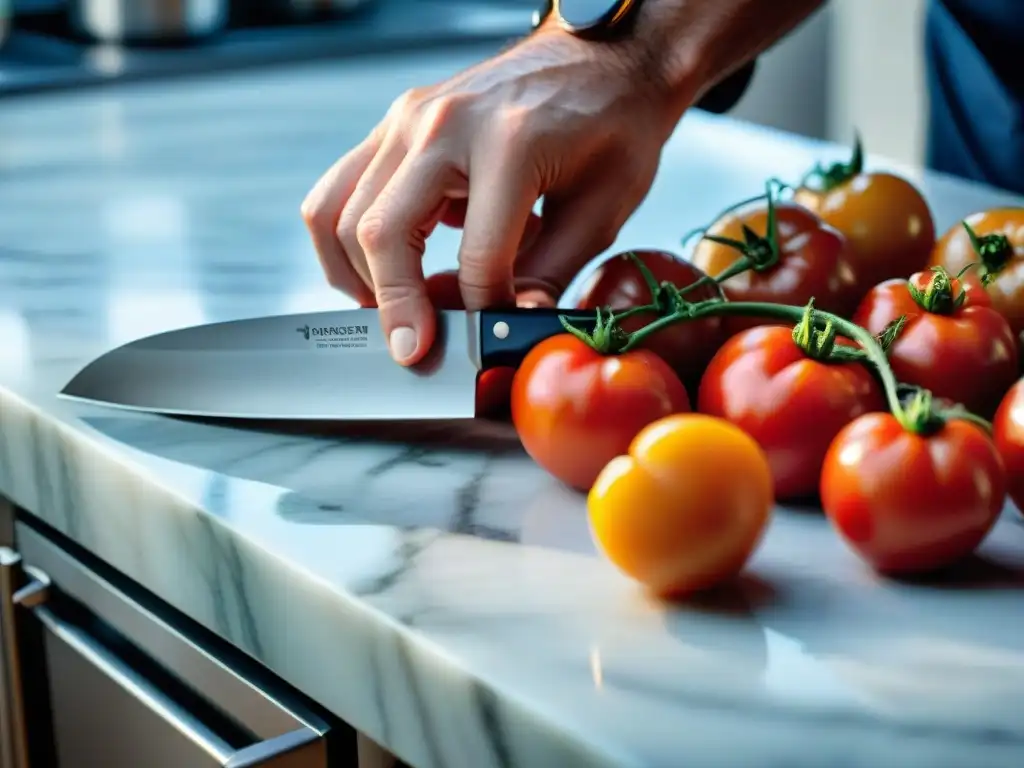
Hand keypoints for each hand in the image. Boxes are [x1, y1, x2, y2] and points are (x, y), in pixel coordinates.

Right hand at [301, 27, 677, 364]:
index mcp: (508, 144)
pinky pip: (340, 189)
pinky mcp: (395, 123)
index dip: (479, 311)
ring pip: (339, 214)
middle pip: (381, 235)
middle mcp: (443, 124)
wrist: (601, 57)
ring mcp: (408, 118)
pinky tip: (384, 267)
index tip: (487, 335)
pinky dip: (348, 239)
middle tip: (413, 350)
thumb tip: (507, 325)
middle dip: (394, 306)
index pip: (473, 259)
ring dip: (357, 276)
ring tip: (391, 310)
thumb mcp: (602, 209)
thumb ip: (550, 274)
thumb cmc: (612, 125)